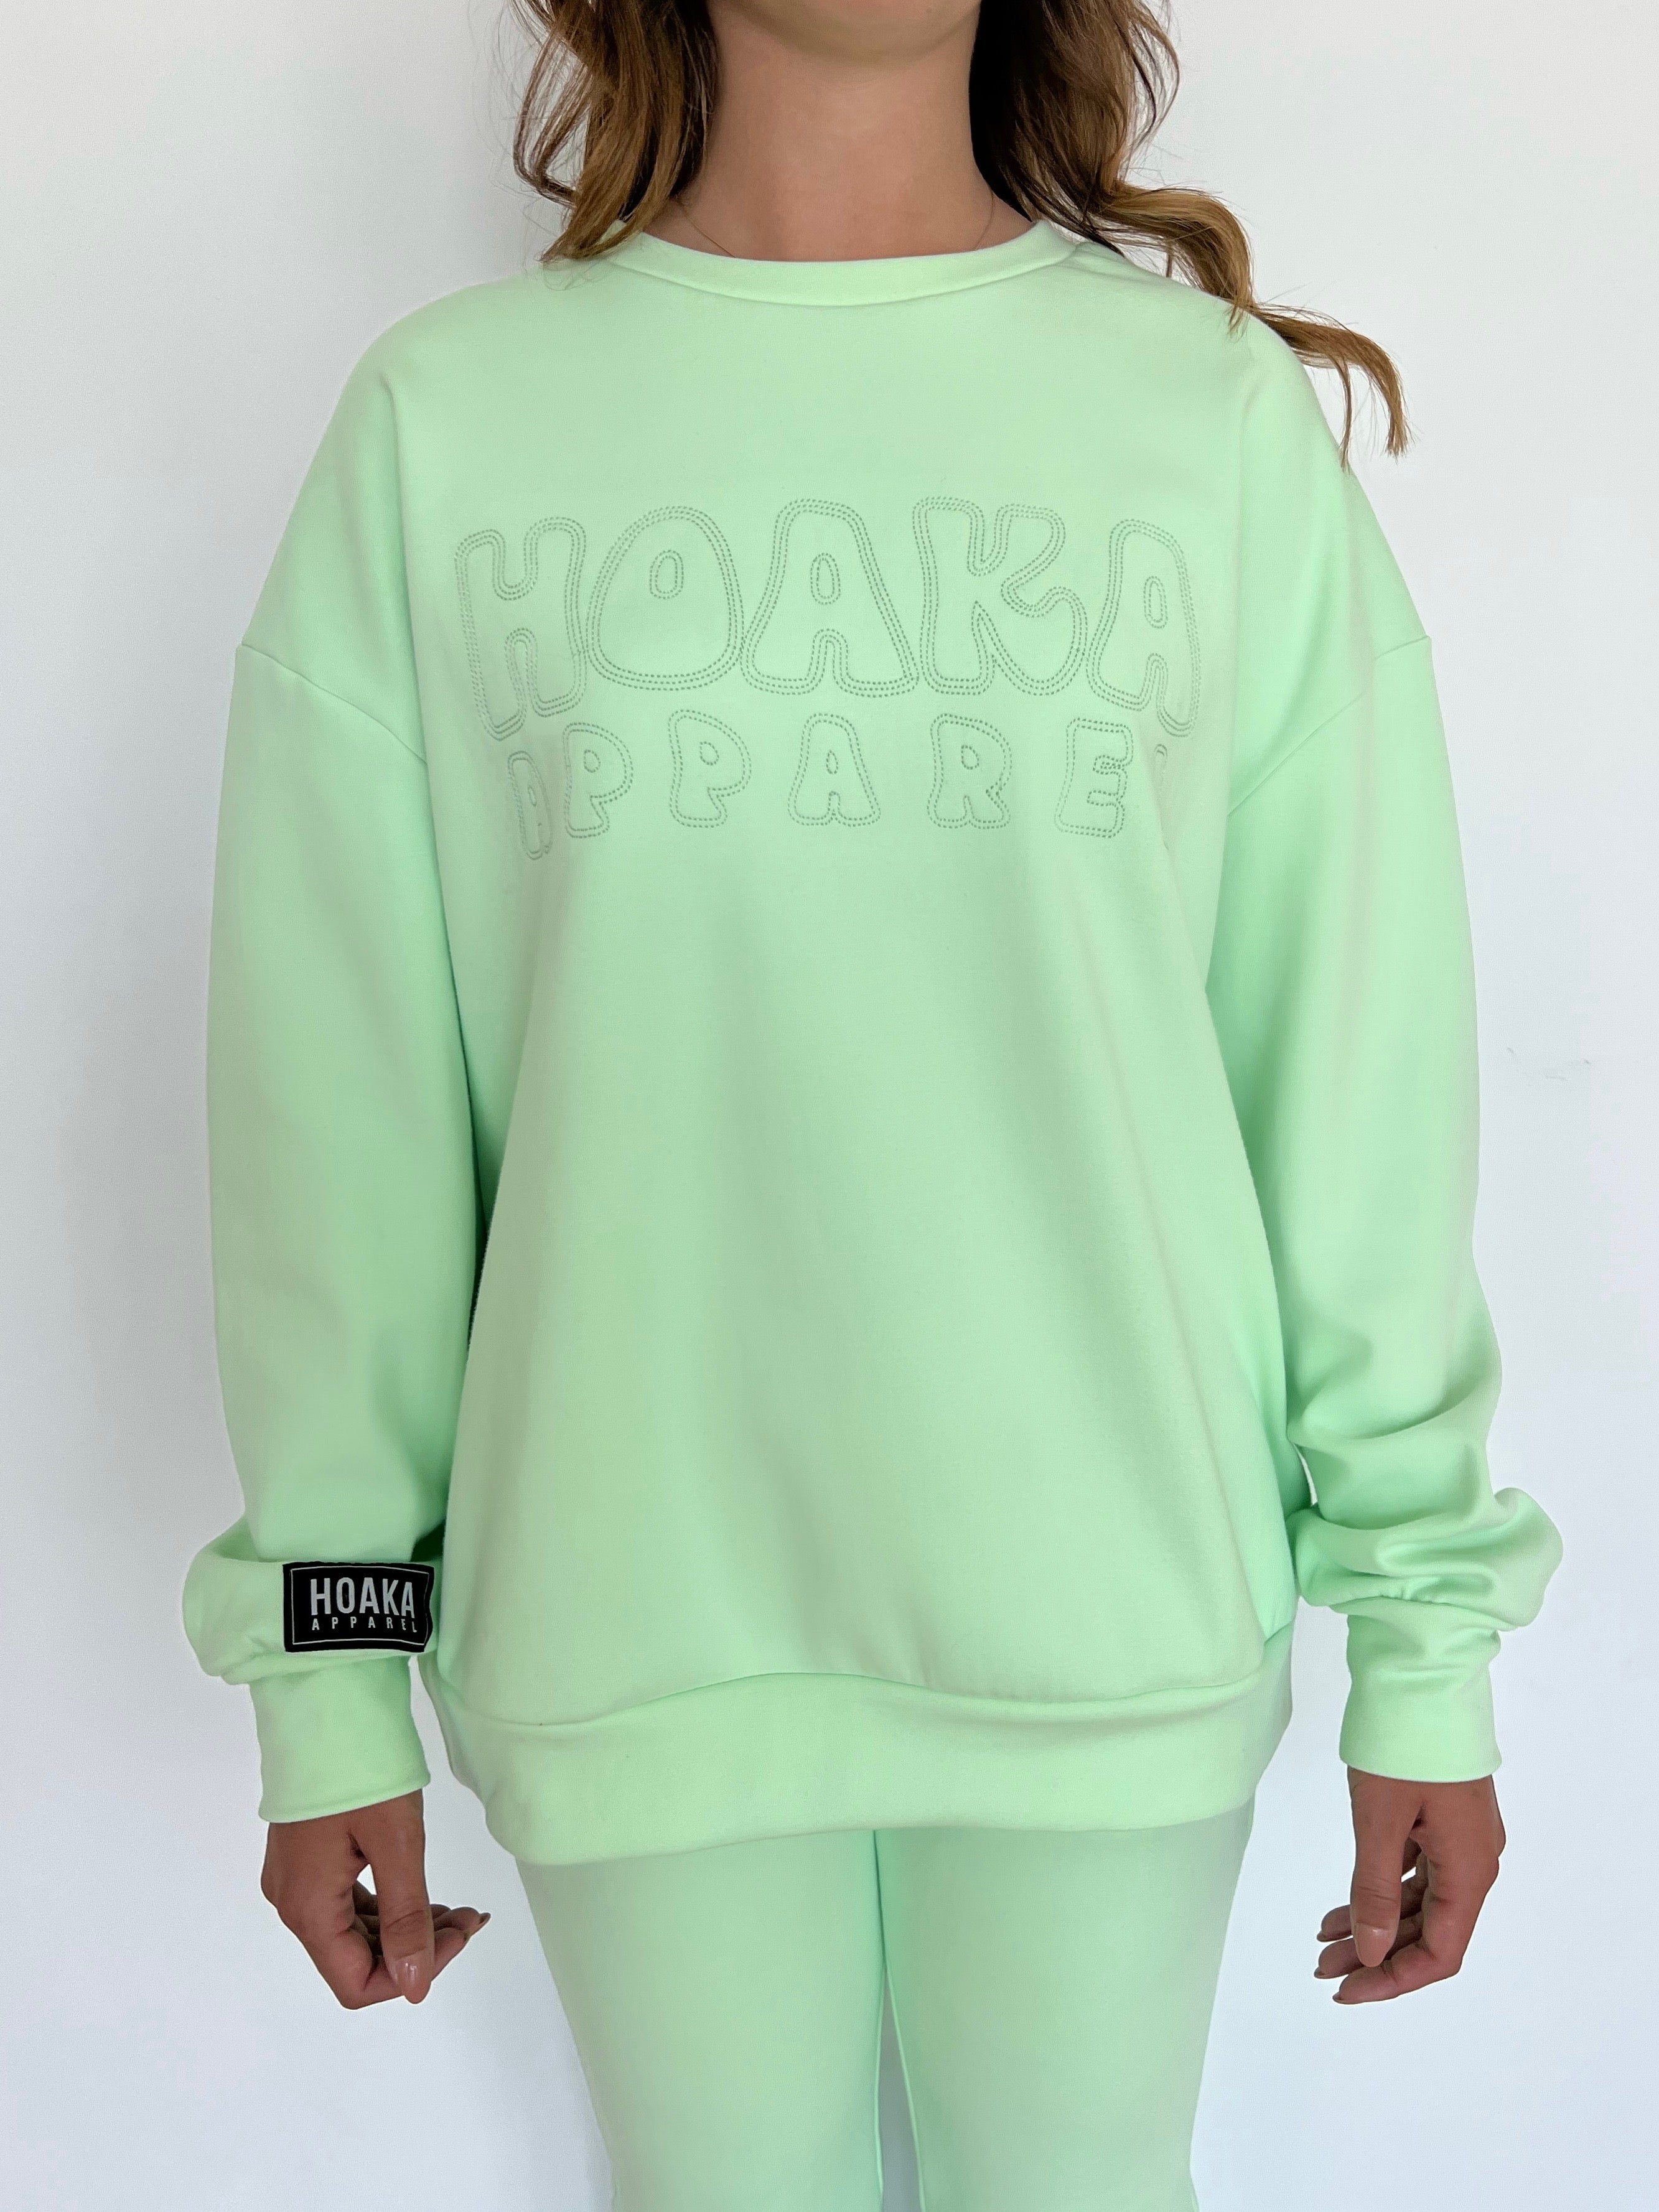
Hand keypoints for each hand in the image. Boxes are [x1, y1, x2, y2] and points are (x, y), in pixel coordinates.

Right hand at [261, 1789, 488, 2007]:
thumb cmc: (359, 1767)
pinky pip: (350, 1901)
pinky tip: (425, 1895)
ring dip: (408, 1927)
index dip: (411, 1974)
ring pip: (356, 1930)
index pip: (356, 1983)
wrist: (324, 1702)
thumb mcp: (395, 1843)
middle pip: (357, 1958)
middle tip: (471, 1917)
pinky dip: (390, 1905)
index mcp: (308, 1908)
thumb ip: (405, 1918)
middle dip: (418, 1948)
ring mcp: (298, 1878)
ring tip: (459, 1908)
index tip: (458, 1936)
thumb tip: (415, 1986)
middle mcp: (294, 1903)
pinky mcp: (309, 1856)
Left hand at [1315, 1768, 1505, 2002]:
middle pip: (1429, 1932)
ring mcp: (1459, 1838)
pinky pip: (1412, 1872)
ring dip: (1374, 1926)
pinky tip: (1342, 1907)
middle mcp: (1474, 1860)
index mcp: (1471, 1869)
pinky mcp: (1440, 1817)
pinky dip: (1378, 1892)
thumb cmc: (1404, 1745)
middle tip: (1322, 1969)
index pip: (1441, 1952)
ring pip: (1418, 1903)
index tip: (1346, 1991)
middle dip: (1376, 1956)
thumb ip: (1378, 1891)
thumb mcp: (1381, 1821)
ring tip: (1322, 1942)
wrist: (1421, 1675)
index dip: (1394, 1980)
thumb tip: (1374, 1953)